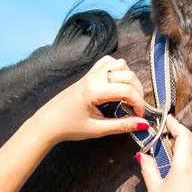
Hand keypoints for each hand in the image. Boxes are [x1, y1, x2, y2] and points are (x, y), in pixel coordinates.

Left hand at [32, 55, 148, 143]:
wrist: (48, 122)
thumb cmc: (70, 127)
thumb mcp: (97, 129)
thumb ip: (122, 125)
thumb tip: (143, 124)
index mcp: (94, 91)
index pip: (127, 90)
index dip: (139, 103)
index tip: (140, 116)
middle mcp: (94, 78)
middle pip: (128, 75)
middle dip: (138, 91)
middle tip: (136, 108)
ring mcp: (91, 73)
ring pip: (120, 64)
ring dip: (130, 78)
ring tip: (128, 95)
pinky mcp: (88, 74)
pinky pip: (108, 62)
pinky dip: (118, 69)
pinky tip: (117, 83)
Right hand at [138, 116, 191, 191]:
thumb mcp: (154, 188)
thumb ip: (148, 168)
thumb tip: (142, 155)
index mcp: (185, 163)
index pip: (184, 135)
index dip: (175, 124)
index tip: (167, 119)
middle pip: (188, 143)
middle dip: (175, 135)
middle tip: (162, 132)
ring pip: (191, 154)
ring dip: (179, 148)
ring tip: (165, 148)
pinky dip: (183, 159)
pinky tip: (173, 167)